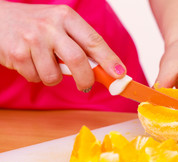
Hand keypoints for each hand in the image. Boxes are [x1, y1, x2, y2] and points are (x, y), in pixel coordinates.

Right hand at [0, 2, 125, 90]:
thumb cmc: (36, 26)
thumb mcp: (59, 26)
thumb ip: (80, 45)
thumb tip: (105, 71)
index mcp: (66, 17)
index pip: (94, 41)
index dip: (109, 60)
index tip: (120, 74)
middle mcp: (50, 26)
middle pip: (78, 60)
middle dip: (86, 79)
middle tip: (86, 86)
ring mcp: (32, 39)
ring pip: (55, 76)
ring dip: (54, 78)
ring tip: (45, 65)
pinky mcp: (17, 53)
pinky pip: (36, 78)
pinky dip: (36, 76)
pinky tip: (29, 62)